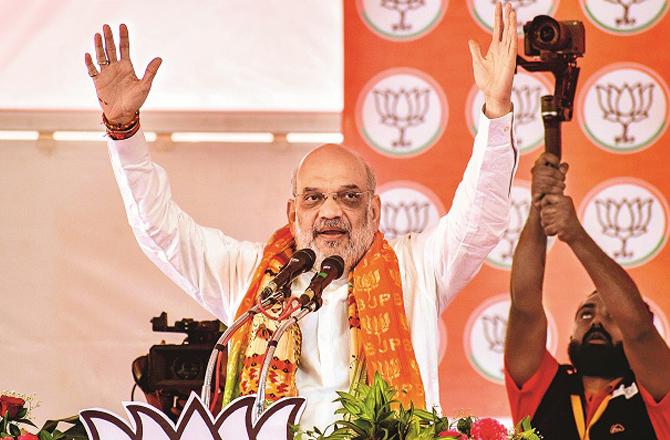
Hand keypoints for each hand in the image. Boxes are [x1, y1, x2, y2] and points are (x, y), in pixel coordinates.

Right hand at [84, 24, 161, 124]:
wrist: (123, 114)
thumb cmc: (135, 101)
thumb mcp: (145, 86)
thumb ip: (150, 71)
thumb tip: (159, 58)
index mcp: (127, 67)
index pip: (124, 48)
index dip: (124, 37)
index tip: (122, 26)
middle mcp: (115, 67)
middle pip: (111, 49)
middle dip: (109, 38)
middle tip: (106, 26)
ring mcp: (106, 73)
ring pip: (101, 56)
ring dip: (99, 46)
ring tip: (97, 35)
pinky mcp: (98, 81)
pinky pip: (92, 70)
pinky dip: (90, 63)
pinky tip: (89, 55)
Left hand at [468, 2, 516, 117]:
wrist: (492, 93)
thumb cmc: (486, 81)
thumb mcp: (477, 63)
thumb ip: (475, 51)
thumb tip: (471, 41)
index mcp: (494, 49)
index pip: (498, 29)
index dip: (498, 17)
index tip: (498, 6)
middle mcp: (502, 49)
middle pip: (505, 28)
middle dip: (507, 16)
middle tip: (508, 4)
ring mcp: (507, 53)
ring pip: (510, 34)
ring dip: (511, 23)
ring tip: (511, 11)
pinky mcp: (510, 60)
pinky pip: (512, 45)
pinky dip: (513, 35)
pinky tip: (512, 27)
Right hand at [530, 152, 567, 207]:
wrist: (542, 201)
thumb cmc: (550, 186)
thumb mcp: (558, 176)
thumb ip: (561, 169)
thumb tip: (563, 166)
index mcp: (539, 165)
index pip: (545, 156)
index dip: (554, 159)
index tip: (557, 165)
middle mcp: (535, 171)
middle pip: (553, 171)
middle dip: (561, 177)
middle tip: (561, 181)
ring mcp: (535, 180)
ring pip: (554, 181)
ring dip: (561, 185)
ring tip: (560, 188)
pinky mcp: (536, 189)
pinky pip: (551, 188)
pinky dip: (557, 191)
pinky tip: (557, 192)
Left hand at [539, 194, 584, 243]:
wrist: (576, 234)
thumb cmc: (565, 220)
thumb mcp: (561, 207)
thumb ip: (549, 203)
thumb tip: (534, 201)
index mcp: (565, 199)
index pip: (546, 197)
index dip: (544, 204)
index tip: (550, 211)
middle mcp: (565, 206)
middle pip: (543, 211)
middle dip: (546, 218)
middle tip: (556, 221)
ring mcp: (563, 216)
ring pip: (544, 220)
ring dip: (548, 225)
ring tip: (557, 225)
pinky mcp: (561, 226)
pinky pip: (546, 229)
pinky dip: (550, 232)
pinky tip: (557, 231)